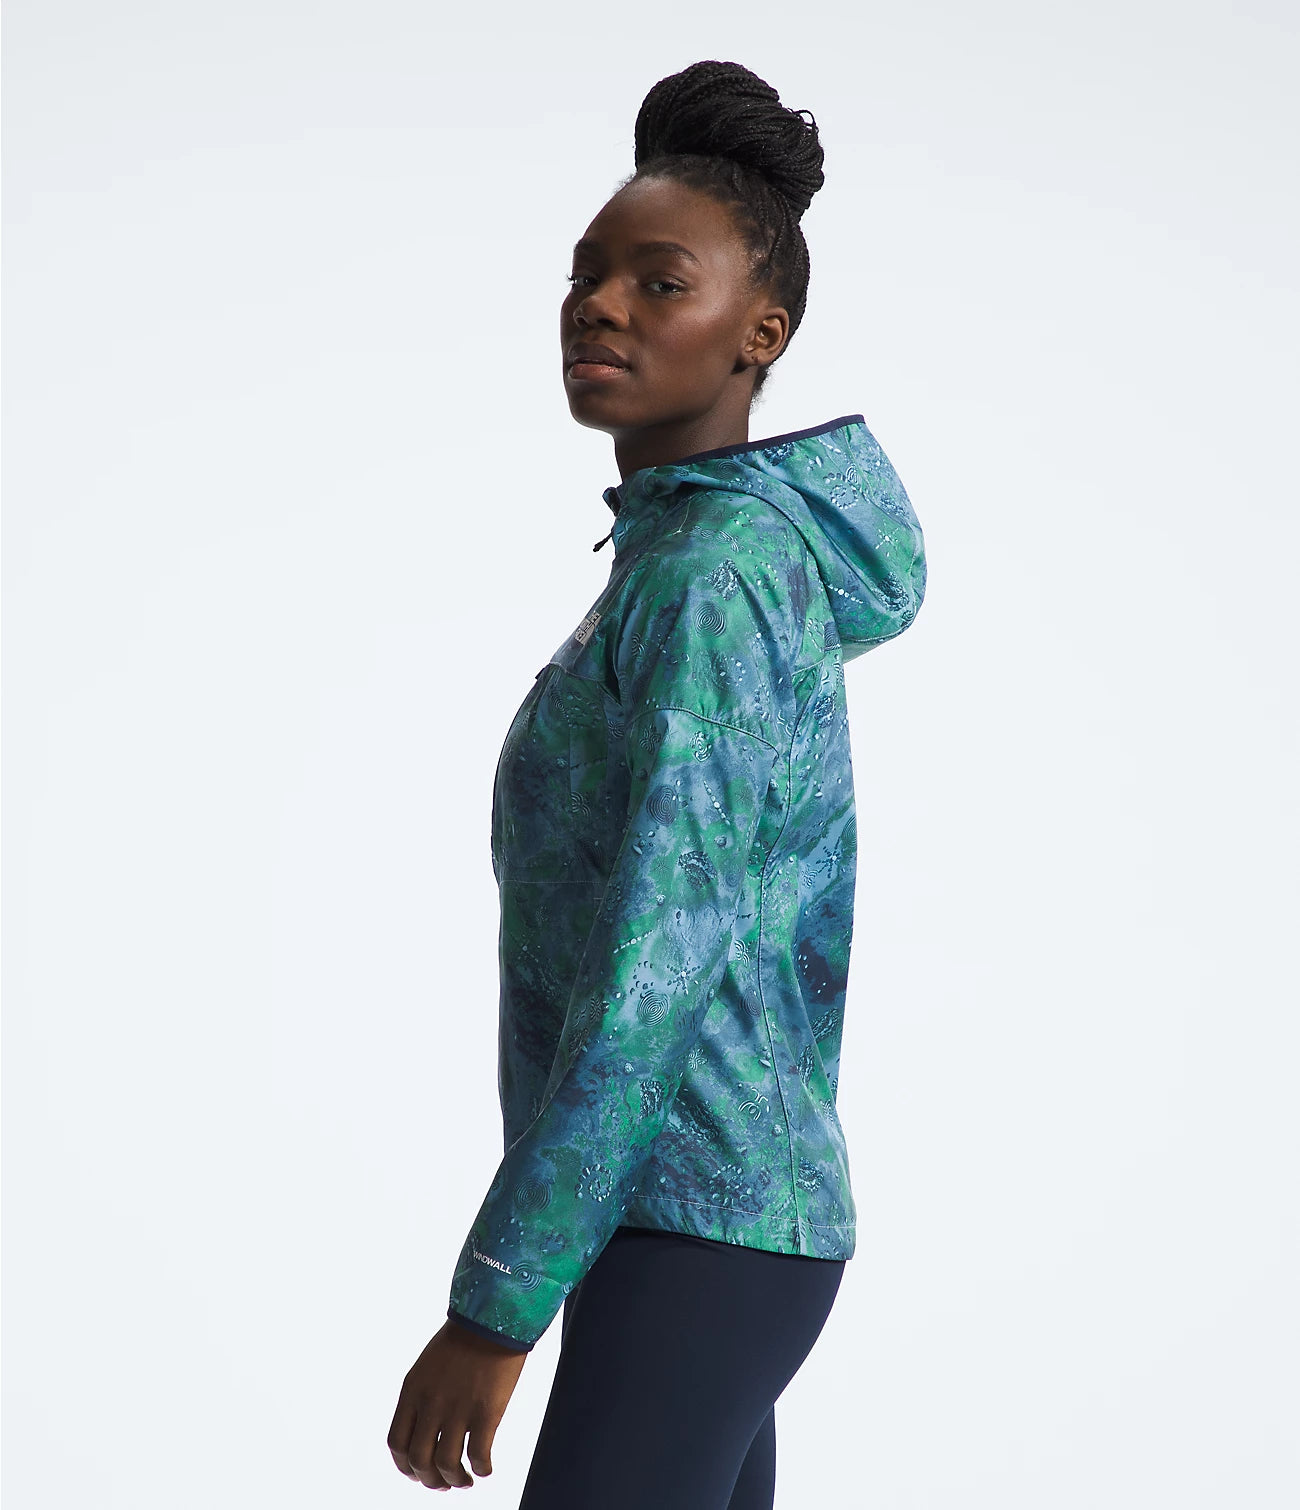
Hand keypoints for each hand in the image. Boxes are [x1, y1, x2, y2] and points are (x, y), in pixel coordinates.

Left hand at [388, 1320, 528, 1489]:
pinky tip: (485, 1468)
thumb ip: (423, 1397)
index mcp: (412, 1391)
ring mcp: (457, 1409)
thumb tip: (428, 1431)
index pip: (397, 1444)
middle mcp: (430, 1403)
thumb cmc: (464, 1336)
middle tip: (444, 1484)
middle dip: (430, 1480)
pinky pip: (478, 1455)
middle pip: (420, 1461)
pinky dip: (481, 1469)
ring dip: (455, 1480)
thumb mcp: (429, 1366)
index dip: (406, 1467)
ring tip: (465, 1481)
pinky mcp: (486, 1411)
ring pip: (447, 1464)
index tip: (419, 1473)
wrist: (492, 1314)